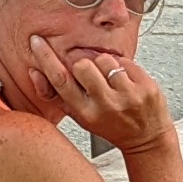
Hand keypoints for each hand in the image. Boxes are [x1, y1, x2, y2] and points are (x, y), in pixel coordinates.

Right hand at [29, 35, 176, 155]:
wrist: (147, 139)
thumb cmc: (111, 126)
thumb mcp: (79, 116)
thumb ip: (55, 95)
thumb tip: (35, 72)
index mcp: (85, 113)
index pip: (60, 79)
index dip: (45, 57)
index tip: (37, 41)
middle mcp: (106, 105)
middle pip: (82, 65)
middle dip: (83, 63)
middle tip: (91, 75)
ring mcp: (129, 95)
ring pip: (104, 59)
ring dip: (104, 64)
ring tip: (110, 80)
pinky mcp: (146, 86)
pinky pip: (126, 61)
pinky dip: (123, 66)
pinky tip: (125, 81)